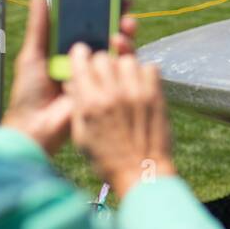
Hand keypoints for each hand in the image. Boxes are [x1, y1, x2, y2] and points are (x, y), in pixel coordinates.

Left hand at [0, 0, 138, 156]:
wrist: (36, 127)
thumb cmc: (29, 92)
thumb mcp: (32, 55)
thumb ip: (39, 26)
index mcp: (66, 47)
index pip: (86, 22)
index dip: (99, 7)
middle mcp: (85, 58)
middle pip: (107, 32)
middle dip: (118, 17)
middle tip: (125, 4)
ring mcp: (97, 73)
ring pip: (117, 49)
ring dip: (124, 35)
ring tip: (124, 27)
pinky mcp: (107, 88)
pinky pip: (121, 69)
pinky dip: (125, 56)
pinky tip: (121, 47)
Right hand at [66, 40, 175, 200]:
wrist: (142, 173)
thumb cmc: (107, 159)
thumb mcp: (81, 135)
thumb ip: (77, 105)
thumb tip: (73, 81)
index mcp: (90, 104)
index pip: (81, 62)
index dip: (80, 55)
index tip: (81, 55)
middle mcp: (113, 94)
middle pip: (103, 57)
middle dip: (100, 63)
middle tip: (103, 75)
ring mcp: (137, 93)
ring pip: (127, 60)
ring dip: (123, 67)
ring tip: (123, 82)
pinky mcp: (156, 96)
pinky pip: (149, 67)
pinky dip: (144, 73)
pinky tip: (139, 86)